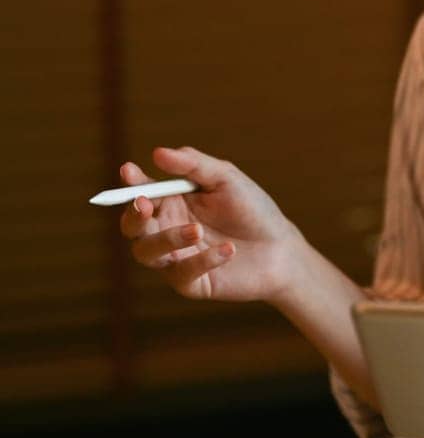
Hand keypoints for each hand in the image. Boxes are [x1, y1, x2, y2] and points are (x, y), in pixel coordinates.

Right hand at [118, 146, 303, 303]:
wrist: (280, 248)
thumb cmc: (251, 209)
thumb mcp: (226, 179)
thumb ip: (194, 165)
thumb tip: (157, 153)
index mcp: (171, 201)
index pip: (142, 192)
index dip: (131, 183)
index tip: (129, 170)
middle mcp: (166, 230)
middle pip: (132, 227)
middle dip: (133, 216)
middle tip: (146, 204)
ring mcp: (176, 258)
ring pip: (147, 253)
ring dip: (167, 239)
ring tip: (198, 229)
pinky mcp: (191, 284)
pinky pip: (182, 273)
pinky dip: (203, 260)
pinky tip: (228, 250)